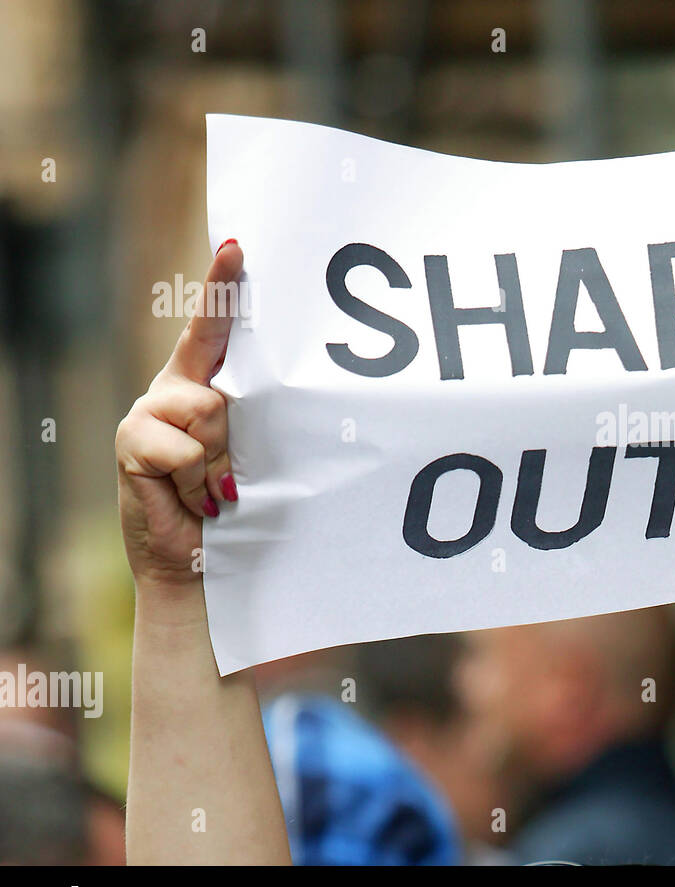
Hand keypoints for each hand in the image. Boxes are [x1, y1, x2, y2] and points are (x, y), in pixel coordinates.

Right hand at [116, 240, 241, 586]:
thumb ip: (250, 417)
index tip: (237, 247)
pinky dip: (196, 481)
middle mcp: (175, 390)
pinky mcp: (132, 441)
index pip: (213, 326)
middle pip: (220, 387)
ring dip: (218, 463)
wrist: (197, 559)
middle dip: (234, 437)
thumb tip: (243, 400)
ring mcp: (149, 412)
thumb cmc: (234, 505)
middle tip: (230, 477)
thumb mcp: (250, 454)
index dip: (222, 285)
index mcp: (206, 384)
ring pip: (206, 413)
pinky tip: (189, 498)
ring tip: (211, 489)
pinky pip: (184, 449)